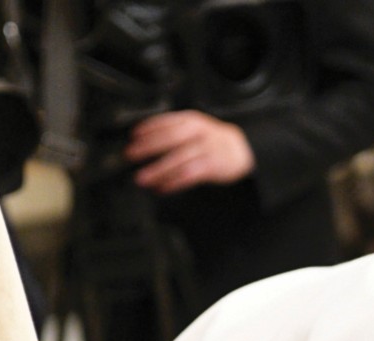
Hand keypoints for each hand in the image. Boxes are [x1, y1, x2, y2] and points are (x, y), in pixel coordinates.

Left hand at [125, 110, 255, 193]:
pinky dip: (174, 182)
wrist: (242, 150)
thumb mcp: (194, 128)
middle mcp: (199, 132)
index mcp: (191, 120)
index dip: (148, 128)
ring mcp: (207, 149)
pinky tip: (162, 187)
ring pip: (178, 159)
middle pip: (170, 138)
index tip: (133, 136)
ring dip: (157, 170)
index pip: (166, 122)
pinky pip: (190, 174)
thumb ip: (172, 131)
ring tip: (142, 178)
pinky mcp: (213, 166)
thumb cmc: (212, 141)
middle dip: (147, 147)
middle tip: (130, 155)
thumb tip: (141, 142)